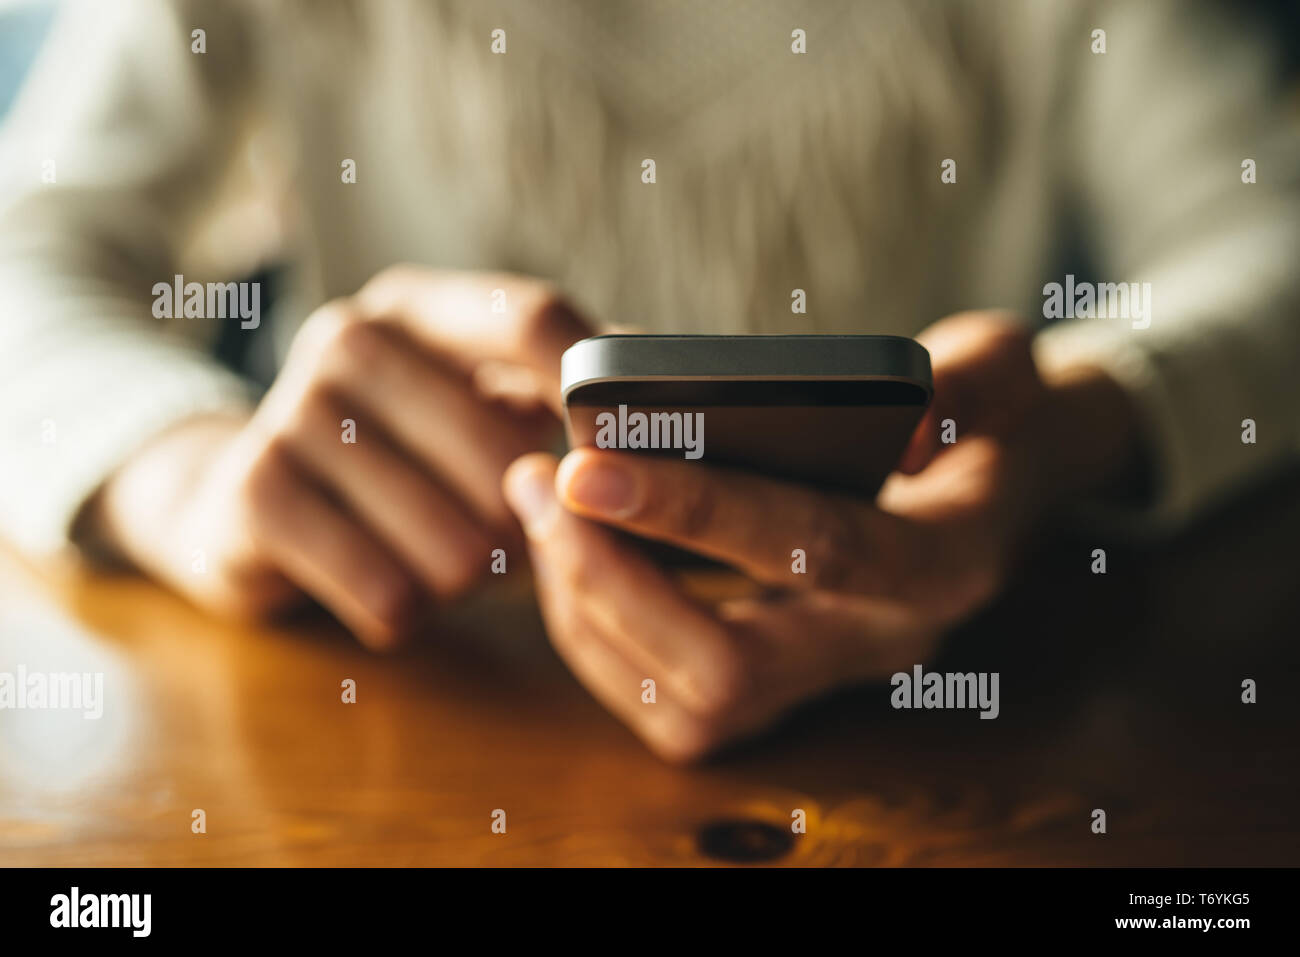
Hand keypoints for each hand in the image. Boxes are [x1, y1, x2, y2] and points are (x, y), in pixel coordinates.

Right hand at [85, 266, 589, 648]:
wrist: (250, 509)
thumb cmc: (406, 463)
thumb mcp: (478, 410)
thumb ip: (563, 396)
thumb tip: (676, 384)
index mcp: (421, 307)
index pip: (532, 319)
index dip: (595, 394)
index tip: (634, 459)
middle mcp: (350, 337)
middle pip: (502, 453)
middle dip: (526, 524)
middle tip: (513, 539)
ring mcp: (290, 411)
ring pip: (452, 543)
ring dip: (468, 577)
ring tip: (447, 561)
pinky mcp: (252, 496)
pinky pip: (387, 593)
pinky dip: (409, 611)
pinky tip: (394, 590)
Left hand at [503, 312, 1146, 760]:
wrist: (1000, 479)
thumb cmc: (988, 412)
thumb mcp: (997, 368)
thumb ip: (956, 381)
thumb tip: (874, 418)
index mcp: (943, 561)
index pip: (815, 549)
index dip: (698, 511)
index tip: (587, 461)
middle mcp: (882, 641)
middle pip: (728, 668)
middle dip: (612, 581)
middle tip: (536, 480)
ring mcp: (826, 676)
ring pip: (687, 703)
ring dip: (588, 607)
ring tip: (532, 497)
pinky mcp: (778, 686)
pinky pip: (669, 701)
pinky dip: (596, 629)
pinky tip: (564, 548)